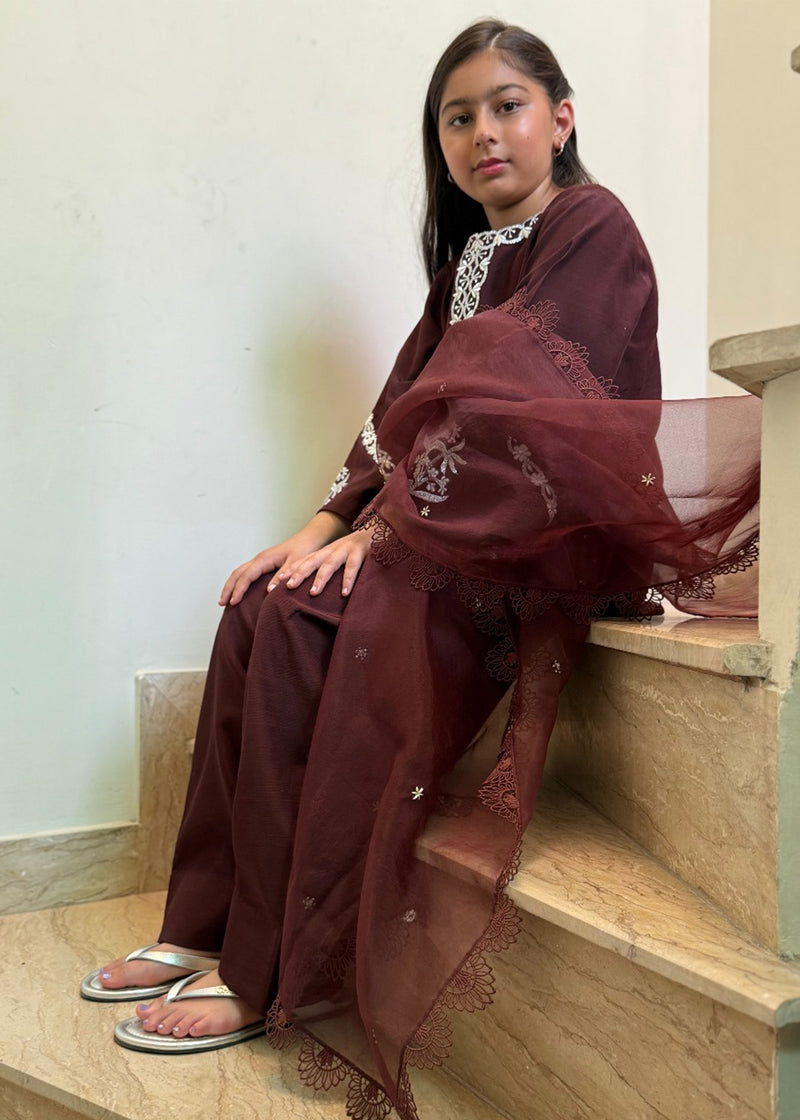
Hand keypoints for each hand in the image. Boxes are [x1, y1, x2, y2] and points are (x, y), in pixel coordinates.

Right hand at [219, 512, 348, 606]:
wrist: (310, 538)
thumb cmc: (304, 549)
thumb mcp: (296, 563)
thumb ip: (284, 575)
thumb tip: (269, 591)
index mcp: (264, 559)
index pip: (246, 576)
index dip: (238, 590)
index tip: (233, 603)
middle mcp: (259, 558)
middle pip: (237, 573)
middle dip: (228, 588)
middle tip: (221, 604)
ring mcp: (260, 560)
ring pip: (239, 572)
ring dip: (231, 585)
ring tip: (225, 601)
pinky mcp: (264, 563)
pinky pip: (246, 573)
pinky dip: (239, 582)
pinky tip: (239, 592)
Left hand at [280, 526, 374, 597]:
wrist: (379, 530)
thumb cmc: (358, 551)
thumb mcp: (340, 559)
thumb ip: (328, 572)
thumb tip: (313, 593)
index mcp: (325, 553)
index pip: (304, 562)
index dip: (290, 572)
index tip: (275, 584)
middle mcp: (332, 550)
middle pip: (312, 561)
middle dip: (299, 573)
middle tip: (287, 587)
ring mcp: (346, 549)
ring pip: (329, 564)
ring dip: (320, 578)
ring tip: (312, 593)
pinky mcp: (360, 552)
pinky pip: (353, 567)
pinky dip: (348, 579)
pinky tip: (344, 593)